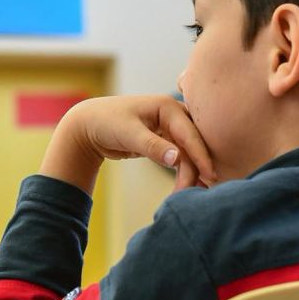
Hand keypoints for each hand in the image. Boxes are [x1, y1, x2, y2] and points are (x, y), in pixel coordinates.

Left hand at [40, 95, 215, 193]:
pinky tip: (186, 186)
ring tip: (192, 193)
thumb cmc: (106, 123)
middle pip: (193, 143)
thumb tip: (178, 158)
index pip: (190, 133)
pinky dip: (183, 170)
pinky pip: (180, 156)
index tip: (210, 176)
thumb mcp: (128, 134)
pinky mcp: (164, 140)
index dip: (201, 155)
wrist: (88, 126)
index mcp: (167, 106)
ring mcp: (170, 127)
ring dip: (191, 171)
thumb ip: (152, 146)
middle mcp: (173, 114)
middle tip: (202, 191)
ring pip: (188, 152)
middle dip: (199, 166)